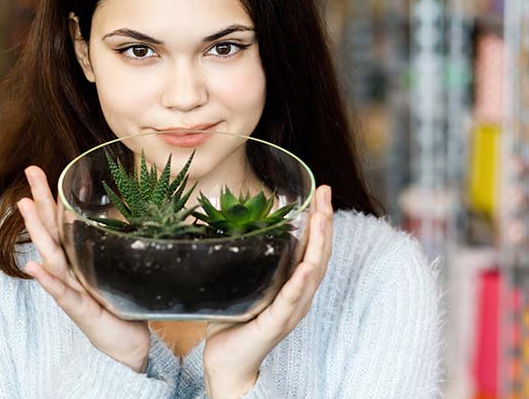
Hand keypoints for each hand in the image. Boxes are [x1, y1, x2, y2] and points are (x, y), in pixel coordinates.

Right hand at [17, 165, 151, 372]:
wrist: (127, 342)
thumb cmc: (120, 303)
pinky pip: (62, 292)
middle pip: (50, 231)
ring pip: (52, 256)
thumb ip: (114, 244)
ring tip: (24, 205)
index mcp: (77, 258)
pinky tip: (33, 265)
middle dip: (39, 202)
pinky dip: (47, 279)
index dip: (47, 197)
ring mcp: (71, 289)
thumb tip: (127, 211)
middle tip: (30, 171)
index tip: (36, 171)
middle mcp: (69, 270)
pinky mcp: (79, 309)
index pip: (59, 222)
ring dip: (37, 231)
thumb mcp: (118, 267)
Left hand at [201, 185, 333, 398]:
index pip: (313, 246)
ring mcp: (290, 311)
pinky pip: (291, 302)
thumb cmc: (235, 321)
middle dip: (324, 221)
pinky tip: (306, 268)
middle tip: (325, 193)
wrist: (228, 361)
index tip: (322, 191)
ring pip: (312, 273)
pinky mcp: (275, 325)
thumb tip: (238, 224)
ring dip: (318, 244)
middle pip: (319, 254)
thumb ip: (250, 258)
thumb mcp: (246, 283)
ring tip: (322, 218)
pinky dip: (300, 284)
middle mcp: (299, 296)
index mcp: (294, 284)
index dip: (320, 219)